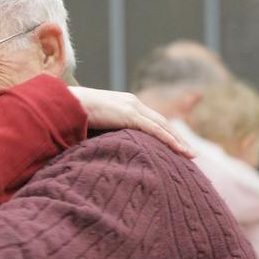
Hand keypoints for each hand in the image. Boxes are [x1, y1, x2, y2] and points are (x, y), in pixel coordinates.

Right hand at [69, 86, 194, 157]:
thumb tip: (101, 146)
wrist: (67, 103)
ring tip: (191, 155)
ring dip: (179, 141)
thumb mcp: (93, 122)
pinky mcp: (129, 115)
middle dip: (178, 138)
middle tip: (191, 153)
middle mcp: (133, 103)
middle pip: (162, 122)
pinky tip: (179, 150)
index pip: (151, 120)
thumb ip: (103, 130)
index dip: (165, 132)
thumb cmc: (74, 114)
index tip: (175, 145)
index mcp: (125, 103)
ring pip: (163, 126)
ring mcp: (132, 107)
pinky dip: (169, 140)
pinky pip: (155, 130)